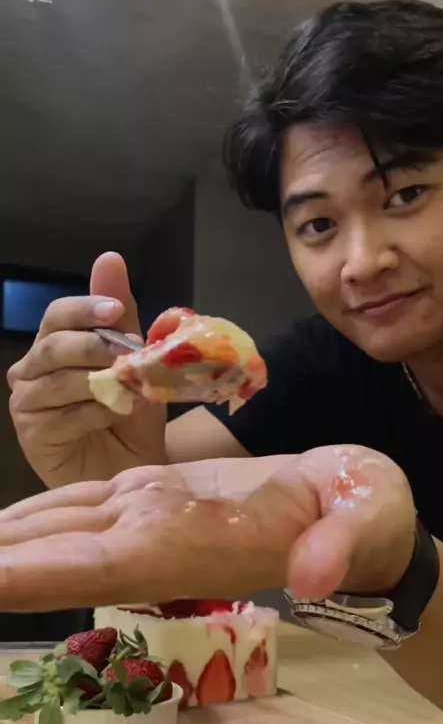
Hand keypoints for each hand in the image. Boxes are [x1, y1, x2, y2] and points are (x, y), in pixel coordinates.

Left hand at [0, 445, 415, 611]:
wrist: (354, 505)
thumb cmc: (364, 512)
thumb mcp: (367, 519)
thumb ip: (341, 548)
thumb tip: (313, 575)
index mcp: (191, 546)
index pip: (91, 569)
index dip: (26, 578)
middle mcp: (153, 540)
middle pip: (51, 555)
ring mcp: (149, 515)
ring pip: (57, 527)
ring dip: (2, 539)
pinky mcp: (155, 491)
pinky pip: (82, 502)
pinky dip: (36, 511)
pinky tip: (5, 521)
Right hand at [7, 253, 166, 487]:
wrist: (133, 464)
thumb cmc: (130, 413)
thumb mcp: (135, 360)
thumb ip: (122, 316)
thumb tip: (109, 259)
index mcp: (55, 344)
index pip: (57, 315)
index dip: (85, 309)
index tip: (117, 310)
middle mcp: (32, 369)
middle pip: (54, 345)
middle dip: (96, 348)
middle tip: (132, 356)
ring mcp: (27, 402)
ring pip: (58, 381)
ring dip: (101, 384)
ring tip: (133, 391)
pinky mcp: (31, 434)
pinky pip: (62, 416)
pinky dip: (94, 413)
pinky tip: (114, 415)